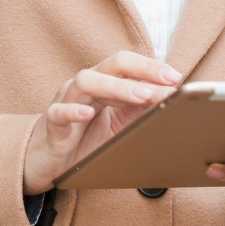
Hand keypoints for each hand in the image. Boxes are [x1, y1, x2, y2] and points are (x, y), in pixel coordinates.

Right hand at [23, 51, 180, 194]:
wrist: (48, 161)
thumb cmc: (85, 139)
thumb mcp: (121, 126)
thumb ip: (142, 112)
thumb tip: (173, 105)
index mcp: (104, 84)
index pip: (128, 65)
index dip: (152, 67)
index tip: (177, 78)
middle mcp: (85, 86)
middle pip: (112, 65)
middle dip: (142, 70)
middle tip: (168, 83)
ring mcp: (66, 101)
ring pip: (86, 81)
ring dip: (116, 87)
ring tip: (141, 96)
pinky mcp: (52, 123)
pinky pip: (59, 112)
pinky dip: (72, 111)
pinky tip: (87, 114)